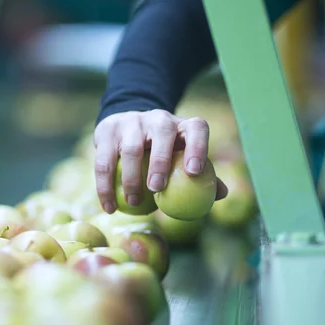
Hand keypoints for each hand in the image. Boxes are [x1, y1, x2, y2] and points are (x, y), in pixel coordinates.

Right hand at [94, 109, 227, 213]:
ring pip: (131, 148)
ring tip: (134, 203)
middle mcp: (159, 118)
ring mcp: (132, 121)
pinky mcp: (108, 129)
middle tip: (157, 188)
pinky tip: (110, 207)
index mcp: (183, 125)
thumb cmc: (168, 152)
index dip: (198, 147)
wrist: (130, 128)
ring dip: (131, 177)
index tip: (194, 172)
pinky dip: (105, 186)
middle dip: (160, 161)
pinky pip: (104, 160)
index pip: (197, 128)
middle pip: (162, 134)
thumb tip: (221, 194)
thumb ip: (204, 175)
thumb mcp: (185, 158)